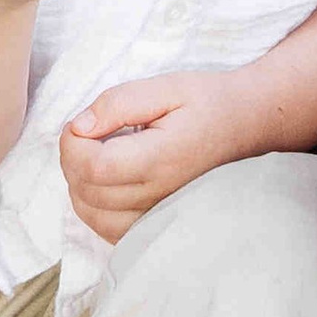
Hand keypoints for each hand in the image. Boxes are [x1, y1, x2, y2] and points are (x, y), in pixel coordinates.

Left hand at [59, 69, 258, 239]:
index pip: (93, 168)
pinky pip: (108, 229)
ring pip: (92, 215)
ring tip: (96, 154)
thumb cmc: (207, 104)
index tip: (81, 123)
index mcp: (161, 159)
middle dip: (72, 159)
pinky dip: (94, 206)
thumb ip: (119, 103)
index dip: (72, 144)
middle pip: (87, 192)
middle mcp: (160, 195)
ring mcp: (159, 216)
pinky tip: (107, 180)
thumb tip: (80, 126)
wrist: (245, 127)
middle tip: (87, 132)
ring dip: (79, 184)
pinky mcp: (157, 225)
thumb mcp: (166, 87)